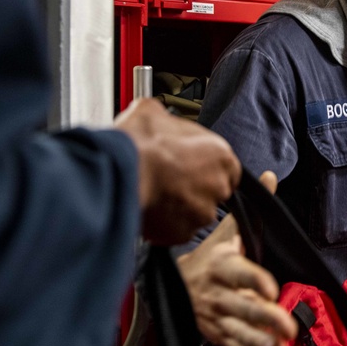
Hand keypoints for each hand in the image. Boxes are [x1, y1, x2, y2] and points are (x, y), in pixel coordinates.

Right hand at [114, 98, 240, 244]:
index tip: (189, 166)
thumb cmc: (139, 143)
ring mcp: (201, 212)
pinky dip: (164, 223)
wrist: (120, 174)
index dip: (205, 166)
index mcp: (220, 154)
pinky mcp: (182, 234)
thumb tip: (156, 114)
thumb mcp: (152, 111)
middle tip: (169, 179)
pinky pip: (176, 230)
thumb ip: (165, 116)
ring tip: (155, 192)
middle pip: (212, 191)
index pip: (226, 167)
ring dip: (178, 206)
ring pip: (194, 213)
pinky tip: (149, 207)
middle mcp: (217, 185)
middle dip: (193, 188)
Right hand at [177, 171, 296, 345]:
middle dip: (265, 317)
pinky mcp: (216, 331)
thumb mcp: (226, 231)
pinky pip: (233, 344)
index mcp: (222, 265)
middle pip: (242, 306)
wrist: (174, 283)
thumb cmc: (209, 256)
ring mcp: (216, 314)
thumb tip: (270, 177)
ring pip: (239, 330)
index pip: (239, 272)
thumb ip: (252, 210)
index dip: (255, 281)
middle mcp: (218, 292)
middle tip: (287, 326)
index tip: (271, 289)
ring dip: (260, 340)